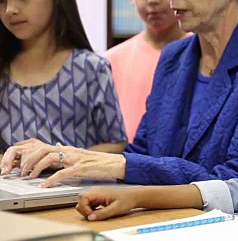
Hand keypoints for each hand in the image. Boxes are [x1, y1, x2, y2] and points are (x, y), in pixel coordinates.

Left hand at [3, 141, 125, 186]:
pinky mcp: (82, 168)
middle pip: (44, 149)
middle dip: (30, 160)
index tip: (25, 164)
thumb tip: (57, 147)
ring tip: (31, 176)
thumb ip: (69, 153)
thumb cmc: (103, 162)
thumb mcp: (83, 155)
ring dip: (36, 167)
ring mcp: (76, 159)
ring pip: (50, 158)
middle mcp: (72, 151)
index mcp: (71, 149)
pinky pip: (62, 173)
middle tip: (24, 171)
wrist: (119, 164)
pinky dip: (51, 179)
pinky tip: (45, 185)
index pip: (46, 147)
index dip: (32, 154)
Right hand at [76, 186, 140, 220]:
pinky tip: (99, 212)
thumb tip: (90, 218)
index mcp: (99, 191)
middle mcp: (96, 191)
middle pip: (81, 200)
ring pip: (84, 202)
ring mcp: (97, 193)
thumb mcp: (116, 209)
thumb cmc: (127, 200)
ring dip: (87, 210)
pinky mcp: (99, 197)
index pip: (82, 197)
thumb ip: (102, 213)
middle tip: (94, 216)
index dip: (84, 207)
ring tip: (97, 214)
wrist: (135, 195)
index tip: (91, 215)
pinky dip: (91, 209)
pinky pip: (90, 203)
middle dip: (84, 210)